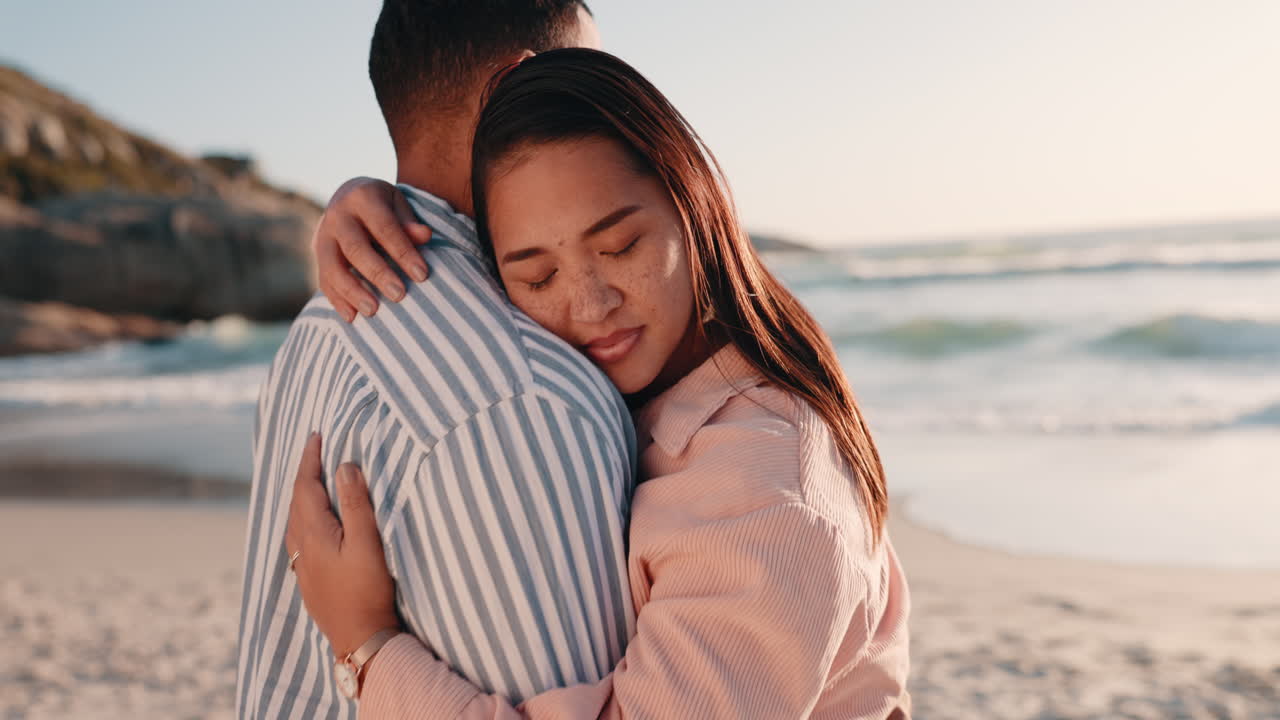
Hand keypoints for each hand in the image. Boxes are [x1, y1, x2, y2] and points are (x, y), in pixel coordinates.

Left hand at [286, 434, 401, 657]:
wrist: (359, 639)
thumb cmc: (367, 591)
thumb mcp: (368, 543)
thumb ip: (356, 503)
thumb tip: (344, 466)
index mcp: (313, 532)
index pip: (306, 485)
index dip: (310, 459)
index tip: (316, 435)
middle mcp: (301, 546)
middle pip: (296, 500)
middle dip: (305, 473)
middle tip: (315, 450)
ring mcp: (303, 564)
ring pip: (294, 519)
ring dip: (302, 495)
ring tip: (312, 480)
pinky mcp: (309, 578)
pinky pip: (298, 535)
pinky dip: (303, 516)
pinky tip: (312, 524)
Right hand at [314, 177, 432, 321]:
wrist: (350, 195)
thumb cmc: (383, 205)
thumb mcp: (398, 205)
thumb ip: (409, 223)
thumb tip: (425, 236)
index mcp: (361, 197)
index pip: (384, 227)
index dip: (403, 251)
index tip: (422, 275)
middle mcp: (337, 215)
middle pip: (355, 248)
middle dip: (377, 273)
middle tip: (399, 295)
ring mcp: (322, 235)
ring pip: (332, 266)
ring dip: (352, 291)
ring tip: (373, 311)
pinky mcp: (316, 253)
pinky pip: (323, 279)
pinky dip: (336, 299)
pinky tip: (352, 317)